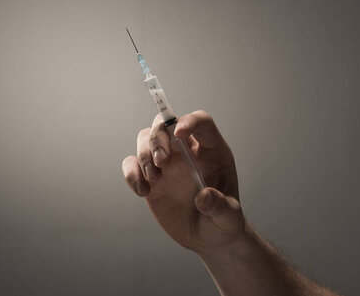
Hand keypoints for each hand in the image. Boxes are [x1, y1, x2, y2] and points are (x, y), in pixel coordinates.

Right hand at [122, 111, 245, 253]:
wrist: (206, 238)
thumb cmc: (222, 222)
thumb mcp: (228, 218)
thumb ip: (221, 207)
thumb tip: (204, 197)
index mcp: (211, 151)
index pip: (201, 122)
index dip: (189, 121)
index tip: (179, 133)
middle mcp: (186, 151)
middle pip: (165, 124)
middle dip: (158, 138)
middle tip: (160, 162)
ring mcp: (165, 162)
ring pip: (145, 138)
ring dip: (143, 154)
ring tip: (153, 179)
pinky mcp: (149, 177)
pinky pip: (131, 163)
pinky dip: (131, 174)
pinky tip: (142, 192)